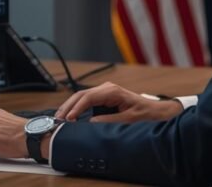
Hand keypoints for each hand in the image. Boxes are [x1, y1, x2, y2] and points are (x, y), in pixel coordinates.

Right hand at [54, 81, 182, 123]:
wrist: (154, 110)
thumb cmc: (144, 113)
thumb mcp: (128, 119)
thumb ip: (109, 120)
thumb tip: (91, 122)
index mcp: (112, 91)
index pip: (88, 97)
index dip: (77, 108)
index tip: (69, 118)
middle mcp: (106, 89)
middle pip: (81, 95)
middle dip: (68, 106)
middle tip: (58, 118)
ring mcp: (104, 91)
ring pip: (81, 96)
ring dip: (70, 106)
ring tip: (59, 117)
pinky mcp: (103, 97)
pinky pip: (86, 100)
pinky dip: (76, 107)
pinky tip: (69, 115)